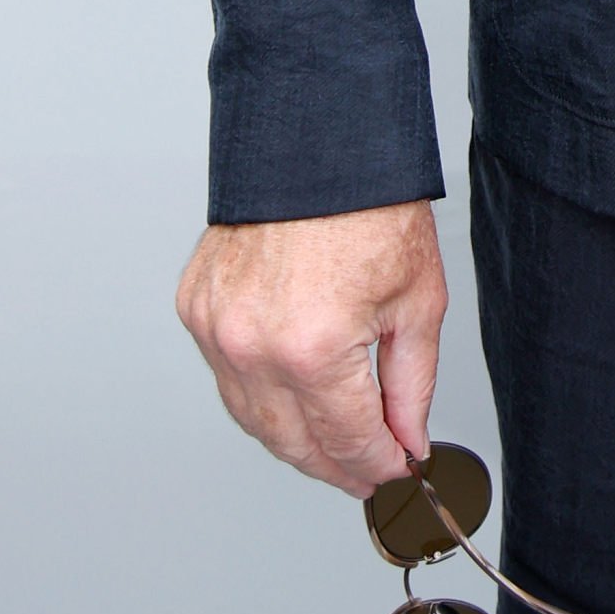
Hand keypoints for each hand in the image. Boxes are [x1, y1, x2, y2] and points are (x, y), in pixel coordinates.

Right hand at [177, 200, 448, 494]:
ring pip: (251, 419)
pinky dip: (259, 394)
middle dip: (335, 466)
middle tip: (367, 469)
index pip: (345, 441)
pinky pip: (226, 376)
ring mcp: (215, 329)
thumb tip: (407, 440)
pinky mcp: (197, 309)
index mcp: (311, 350)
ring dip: (294, 439)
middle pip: (292, 444)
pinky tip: (292, 395)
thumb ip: (411, 386)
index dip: (376, 466)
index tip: (395, 471)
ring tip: (334, 442)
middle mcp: (252, 347)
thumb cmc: (371, 207)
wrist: (319, 142)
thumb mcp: (418, 301)